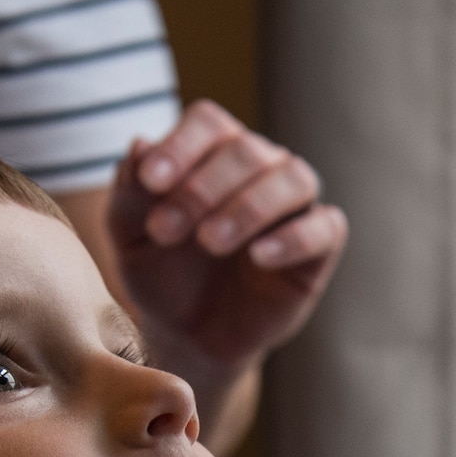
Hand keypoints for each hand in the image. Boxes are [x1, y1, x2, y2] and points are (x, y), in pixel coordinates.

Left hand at [106, 101, 348, 374]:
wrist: (189, 334)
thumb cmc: (161, 273)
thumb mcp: (130, 237)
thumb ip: (129, 193)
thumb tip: (141, 145)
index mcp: (214, 151)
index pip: (209, 122)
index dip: (181, 146)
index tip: (151, 183)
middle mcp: (261, 167)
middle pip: (247, 150)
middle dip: (202, 189)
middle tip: (165, 232)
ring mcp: (295, 205)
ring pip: (294, 178)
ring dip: (249, 207)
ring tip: (210, 242)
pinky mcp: (319, 248)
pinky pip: (326, 227)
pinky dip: (294, 237)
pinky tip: (258, 256)